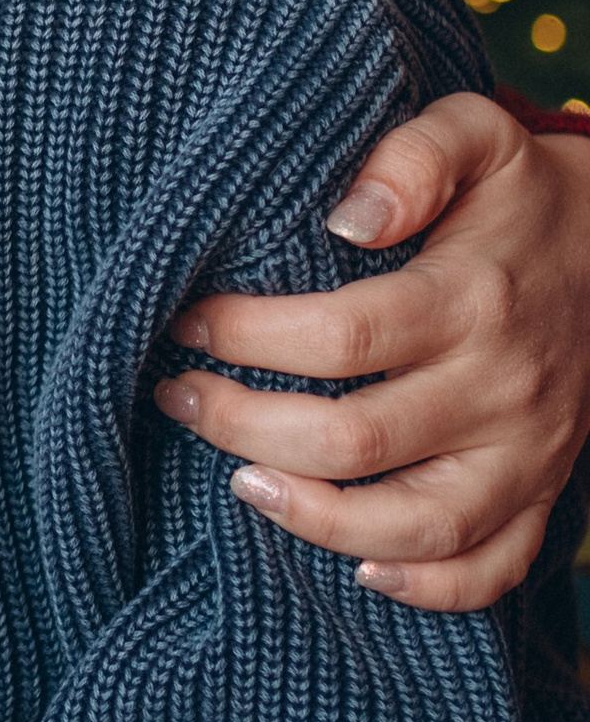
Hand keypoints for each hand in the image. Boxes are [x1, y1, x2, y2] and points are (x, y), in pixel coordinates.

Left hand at [153, 93, 589, 609]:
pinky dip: (427, 586)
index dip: (247, 338)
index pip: (341, 338)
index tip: (185, 323)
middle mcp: (502, 388)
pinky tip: (357, 568)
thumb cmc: (516, 194)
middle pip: (356, 440)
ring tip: (239, 483)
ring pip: (418, 524)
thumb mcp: (476, 136)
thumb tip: (347, 214)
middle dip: (245, 426)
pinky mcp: (541, 492)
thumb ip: (413, 155)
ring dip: (315, 519)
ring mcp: (528, 453)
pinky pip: (492, 567)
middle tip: (180, 398)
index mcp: (473, 300)